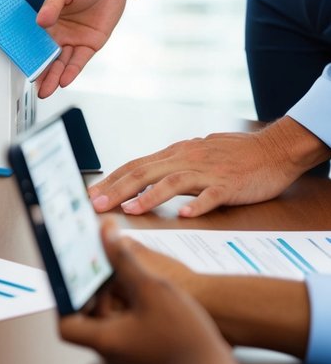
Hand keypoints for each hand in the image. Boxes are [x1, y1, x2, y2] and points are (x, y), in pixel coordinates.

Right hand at [36, 0, 134, 97]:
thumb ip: (53, 3)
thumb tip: (41, 21)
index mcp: (47, 20)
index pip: (34, 41)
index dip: (28, 54)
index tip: (21, 65)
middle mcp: (58, 33)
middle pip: (46, 56)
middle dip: (40, 73)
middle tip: (33, 86)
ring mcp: (74, 40)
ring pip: (61, 63)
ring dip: (54, 77)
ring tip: (45, 91)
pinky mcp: (90, 44)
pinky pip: (79, 61)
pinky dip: (71, 71)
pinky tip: (64, 80)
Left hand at [59, 222, 243, 363]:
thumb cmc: (184, 333)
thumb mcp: (152, 287)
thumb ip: (123, 259)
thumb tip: (104, 232)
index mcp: (104, 341)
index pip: (65, 323)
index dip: (66, 301)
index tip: (76, 280)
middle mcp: (109, 358)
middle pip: (87, 323)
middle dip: (95, 297)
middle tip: (106, 274)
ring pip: (109, 330)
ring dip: (115, 307)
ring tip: (128, 284)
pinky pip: (127, 341)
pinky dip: (130, 321)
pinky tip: (147, 304)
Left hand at [88, 117, 329, 216]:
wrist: (274, 149)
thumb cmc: (234, 155)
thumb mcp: (194, 156)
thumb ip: (169, 168)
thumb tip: (142, 181)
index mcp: (175, 154)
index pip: (134, 166)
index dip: (110, 180)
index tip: (89, 194)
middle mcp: (186, 159)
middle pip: (144, 173)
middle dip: (116, 189)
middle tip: (95, 204)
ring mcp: (208, 172)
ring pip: (172, 182)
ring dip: (148, 197)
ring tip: (129, 210)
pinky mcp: (230, 184)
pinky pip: (212, 194)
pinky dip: (198, 203)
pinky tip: (185, 214)